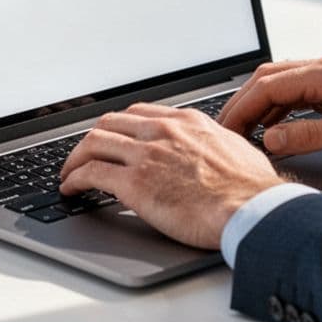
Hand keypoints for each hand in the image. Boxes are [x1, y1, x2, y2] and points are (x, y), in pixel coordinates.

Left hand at [59, 102, 284, 249]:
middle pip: (110, 123)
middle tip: (85, 154)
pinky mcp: (134, 183)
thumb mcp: (233, 148)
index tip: (112, 137)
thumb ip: (212, 144)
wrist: (251, 208)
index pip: (138, 114)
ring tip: (69, 171)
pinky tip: (70, 188)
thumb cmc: (252, 188)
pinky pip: (91, 173)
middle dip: (92, 138)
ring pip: (94, 143)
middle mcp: (162, 132)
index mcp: (186, 122)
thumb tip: (211, 153)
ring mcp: (146, 155)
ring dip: (75, 158)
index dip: (118, 126)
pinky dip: (74, 178)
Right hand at [217, 54, 321, 160]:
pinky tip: (277, 124)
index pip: (269, 85)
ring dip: (261, 104)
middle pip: (270, 78)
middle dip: (244, 102)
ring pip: (284, 82)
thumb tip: (272, 138)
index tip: (228, 126)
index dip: (242, 107)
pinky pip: (300, 90)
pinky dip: (281, 106)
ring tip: (246, 129)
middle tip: (228, 127)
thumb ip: (309, 136)